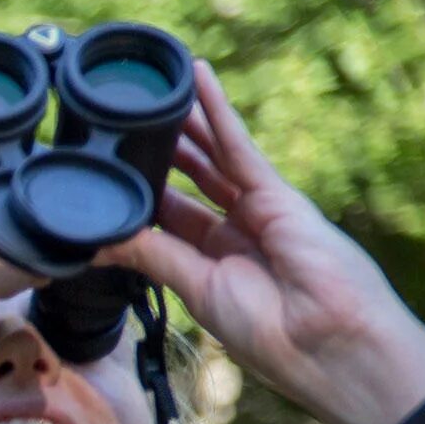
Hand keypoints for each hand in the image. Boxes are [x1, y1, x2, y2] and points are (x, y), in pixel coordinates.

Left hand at [100, 61, 424, 423]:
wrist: (325, 341)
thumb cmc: (267, 330)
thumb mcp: (197, 288)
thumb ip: (152, 257)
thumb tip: (100, 242)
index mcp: (214, 260)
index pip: (170, 215)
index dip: (142, 190)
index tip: (108, 170)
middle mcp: (236, 229)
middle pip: (191, 178)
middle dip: (162, 150)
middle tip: (126, 119)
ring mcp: (258, 207)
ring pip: (213, 154)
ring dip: (187, 120)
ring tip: (157, 88)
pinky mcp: (276, 193)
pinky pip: (239, 146)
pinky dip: (218, 112)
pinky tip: (199, 81)